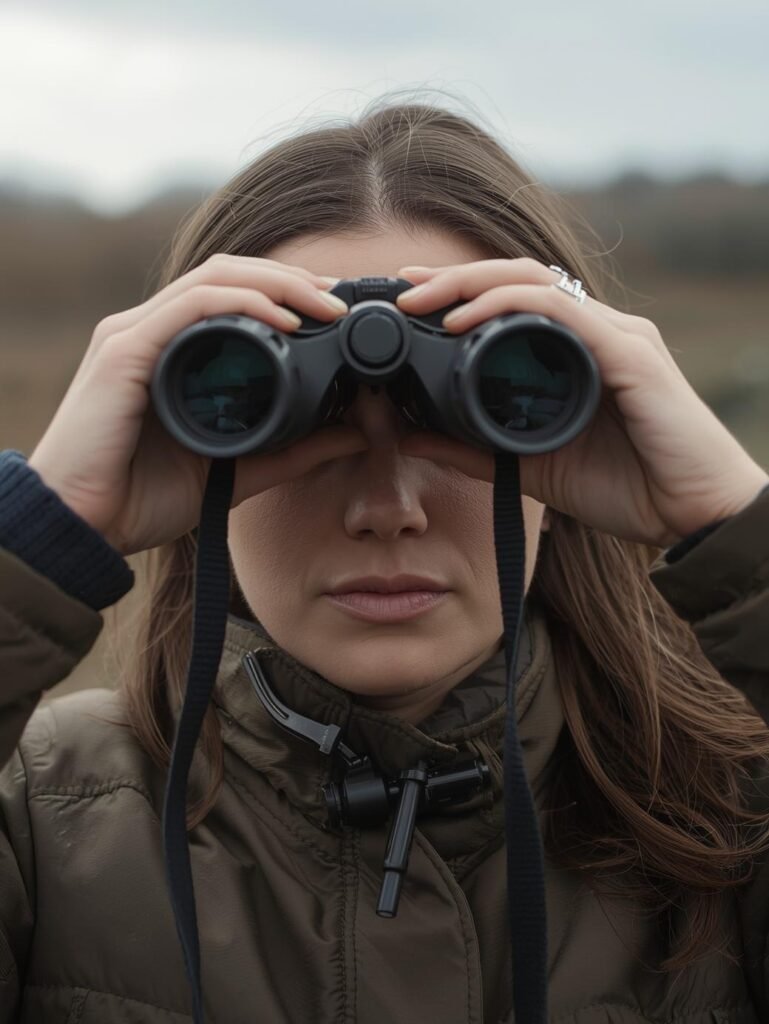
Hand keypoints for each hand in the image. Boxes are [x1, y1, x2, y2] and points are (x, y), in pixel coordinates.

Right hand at [28, 256, 365, 555]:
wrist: (82, 527)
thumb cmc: (142, 498)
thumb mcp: (238, 470)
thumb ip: (293, 450)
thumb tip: (355, 432)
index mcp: (172, 351)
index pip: (232, 294)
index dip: (287, 291)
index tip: (336, 309)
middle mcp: (150, 330)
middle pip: (228, 274)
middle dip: (291, 279)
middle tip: (340, 297)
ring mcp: (133, 335)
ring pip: (213, 279)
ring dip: (276, 284)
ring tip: (323, 303)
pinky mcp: (123, 352)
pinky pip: (190, 307)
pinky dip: (241, 305)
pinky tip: (281, 321)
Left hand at [395, 258, 768, 547]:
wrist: (694, 517)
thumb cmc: (628, 487)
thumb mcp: (531, 467)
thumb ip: (476, 450)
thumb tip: (416, 437)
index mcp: (578, 351)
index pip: (515, 300)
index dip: (462, 290)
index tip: (411, 296)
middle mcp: (599, 331)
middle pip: (520, 278)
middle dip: (456, 276)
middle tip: (404, 284)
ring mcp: (616, 337)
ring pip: (536, 283)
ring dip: (473, 284)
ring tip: (424, 297)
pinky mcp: (629, 354)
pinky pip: (562, 314)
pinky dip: (509, 309)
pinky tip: (468, 322)